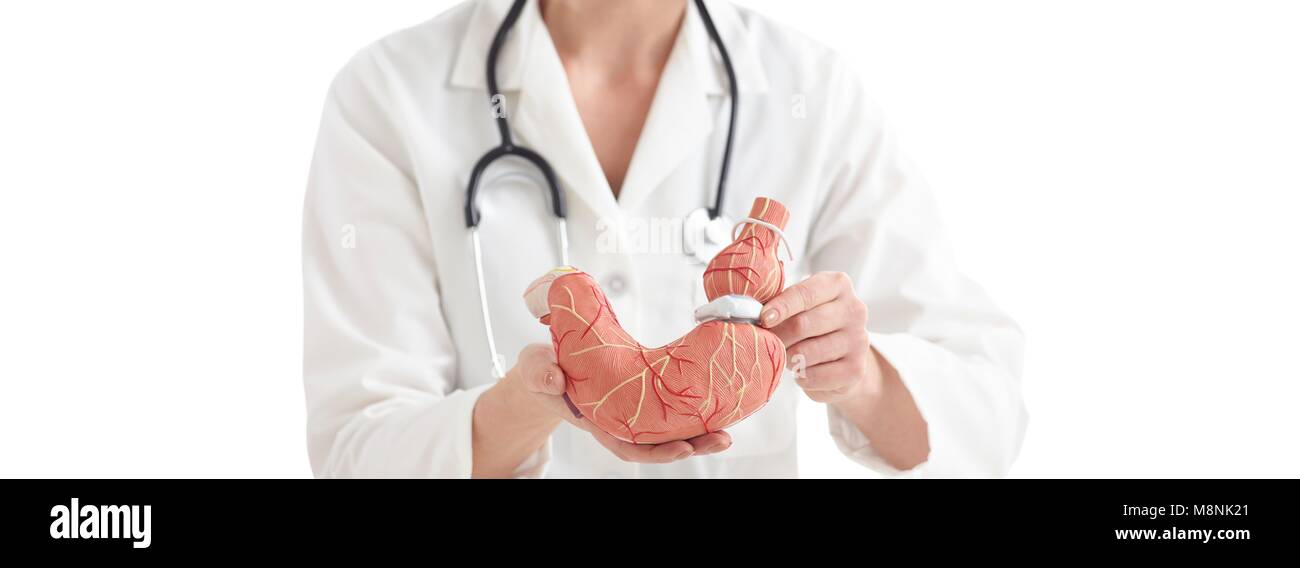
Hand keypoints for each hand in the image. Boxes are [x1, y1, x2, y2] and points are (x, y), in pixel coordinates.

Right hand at [506, 344, 732, 462]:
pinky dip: (693, 412)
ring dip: (699, 433)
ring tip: (726, 434)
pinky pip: (668, 410)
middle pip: (657, 443)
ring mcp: (630, 411)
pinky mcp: (640, 396)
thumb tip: (554, 379)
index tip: (683, 449)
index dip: (656, 452)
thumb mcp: (534, 368)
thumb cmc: (542, 370)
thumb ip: (540, 373)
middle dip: (691, 445)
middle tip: (721, 439)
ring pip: (668, 429)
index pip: (629, 445)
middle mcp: (618, 421)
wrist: (546, 366)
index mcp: (596, 420)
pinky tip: (716, 405)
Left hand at [760, 272, 882, 404]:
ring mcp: (859, 340)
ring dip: (789, 358)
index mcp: (838, 285)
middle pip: (802, 324)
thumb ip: (781, 303)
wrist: (843, 358)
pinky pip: (814, 376)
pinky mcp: (856, 369)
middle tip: (770, 342)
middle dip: (779, 336)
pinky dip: (801, 377)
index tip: (763, 318)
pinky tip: (805, 371)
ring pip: (806, 353)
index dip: (781, 306)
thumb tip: (750, 313)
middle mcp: (854, 309)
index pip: (805, 293)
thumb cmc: (814, 324)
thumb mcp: (801, 305)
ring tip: (790, 356)